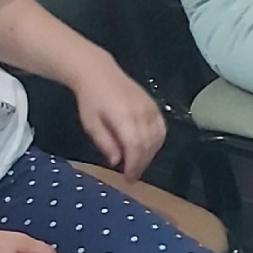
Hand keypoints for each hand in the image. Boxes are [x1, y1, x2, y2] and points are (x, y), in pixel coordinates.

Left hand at [75, 62, 165, 178]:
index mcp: (124, 117)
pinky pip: (162, 128)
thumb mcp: (91, 124)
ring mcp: (151, 108)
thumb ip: (105, 143)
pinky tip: (149, 149)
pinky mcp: (154, 105)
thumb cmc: (91, 100)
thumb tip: (117, 162)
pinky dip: (158, 142)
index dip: (134, 165)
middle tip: (132, 176)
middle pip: (148, 144)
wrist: (99, 74)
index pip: (135, 146)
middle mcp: (141, 112)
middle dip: (142, 163)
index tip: (128, 178)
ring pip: (158, 137)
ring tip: (139, 164)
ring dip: (150, 154)